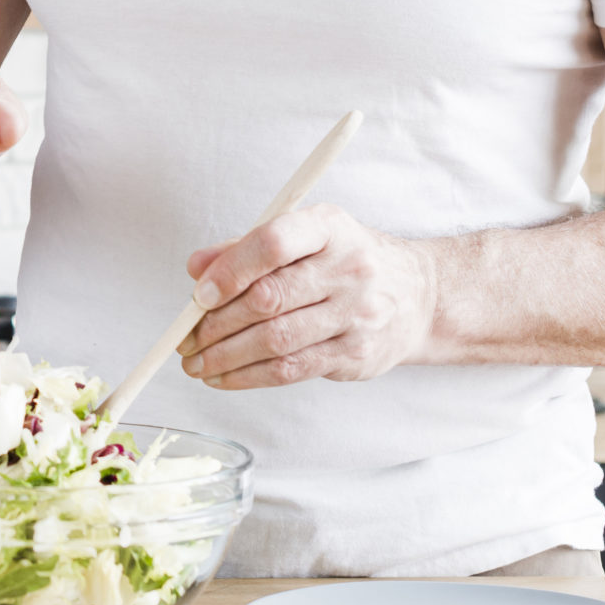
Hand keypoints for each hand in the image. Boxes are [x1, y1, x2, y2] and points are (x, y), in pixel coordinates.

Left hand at [178, 204, 438, 388]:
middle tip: (185, 339)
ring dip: (225, 357)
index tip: (198, 295)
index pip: (273, 242)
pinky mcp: (356, 354)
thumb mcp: (304, 238)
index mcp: (329, 227)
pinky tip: (223, 377)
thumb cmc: (344, 262)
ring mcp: (356, 314)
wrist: (419, 297)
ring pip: (276, 340)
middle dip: (215, 324)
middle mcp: (348, 269)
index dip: (230, 270)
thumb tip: (196, 268)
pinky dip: (248, 377)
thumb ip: (245, 249)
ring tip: (195, 364)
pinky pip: (291, 369)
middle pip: (269, 299)